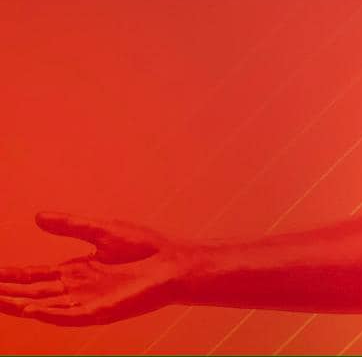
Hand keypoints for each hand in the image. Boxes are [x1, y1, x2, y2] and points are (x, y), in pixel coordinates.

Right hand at [0, 212, 188, 324]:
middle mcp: (77, 288)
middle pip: (33, 293)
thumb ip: (71, 225)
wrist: (174, 262)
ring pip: (45, 307)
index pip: (34, 276)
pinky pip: (70, 316)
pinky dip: (50, 314)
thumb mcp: (102, 231)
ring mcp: (88, 301)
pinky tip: (32, 311)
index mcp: (76, 270)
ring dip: (21, 306)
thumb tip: (38, 216)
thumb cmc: (145, 248)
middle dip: (7, 293)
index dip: (10, 276)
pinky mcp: (102, 311)